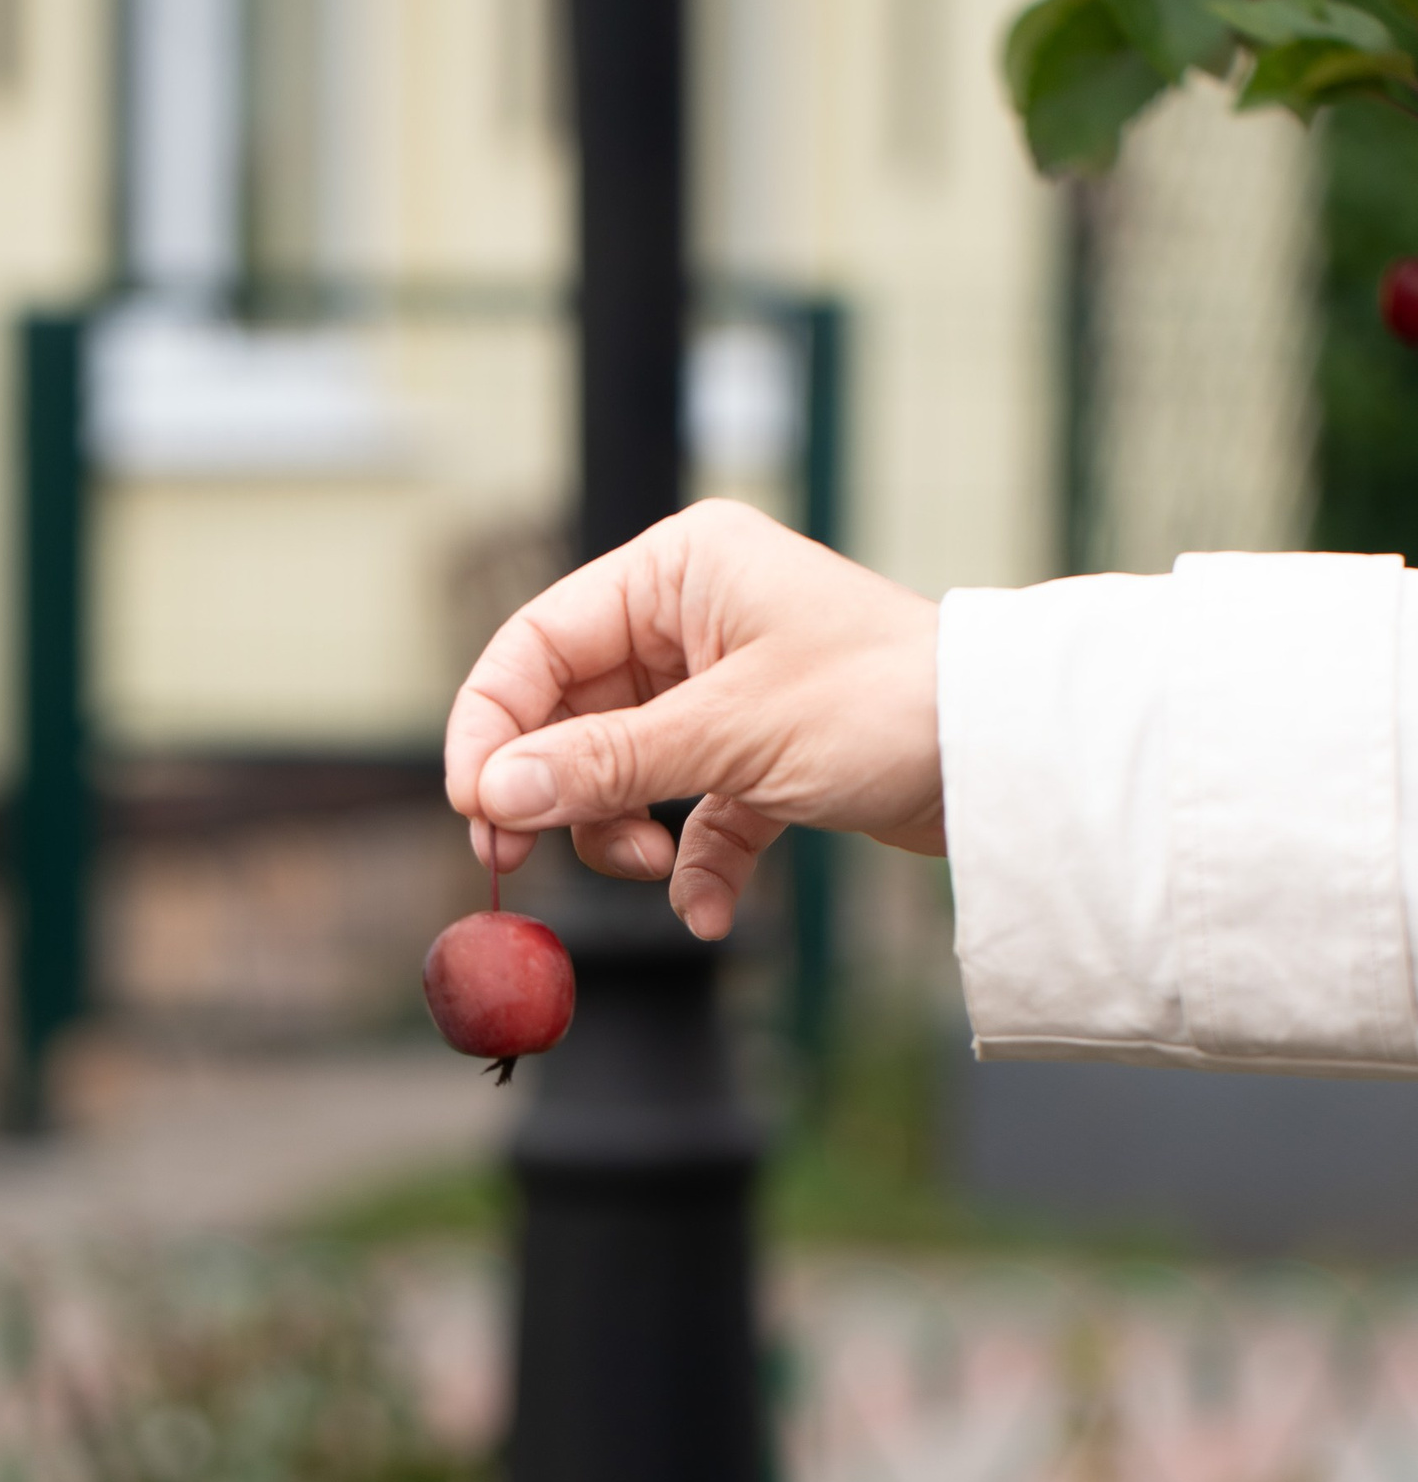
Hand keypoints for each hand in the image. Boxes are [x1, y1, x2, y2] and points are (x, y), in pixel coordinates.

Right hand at [444, 498, 943, 941]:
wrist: (1007, 758)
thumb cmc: (882, 705)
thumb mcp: (727, 736)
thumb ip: (602, 765)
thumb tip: (496, 793)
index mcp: (677, 570)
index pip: (538, 643)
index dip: (491, 725)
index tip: (475, 807)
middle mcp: (693, 615)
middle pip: (568, 713)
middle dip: (552, 792)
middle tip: (518, 858)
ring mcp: (723, 688)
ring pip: (619, 771)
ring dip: (620, 835)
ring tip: (655, 869)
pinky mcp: (758, 755)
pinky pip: (689, 815)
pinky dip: (694, 868)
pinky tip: (710, 911)